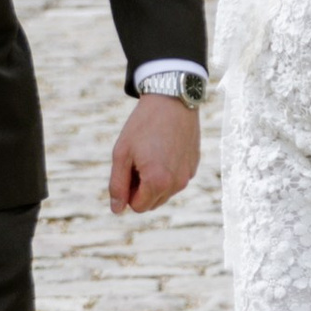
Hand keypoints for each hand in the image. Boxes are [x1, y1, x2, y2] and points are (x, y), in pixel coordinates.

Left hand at [108, 95, 198, 215]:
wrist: (171, 100)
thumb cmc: (143, 125)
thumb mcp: (122, 154)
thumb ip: (118, 185)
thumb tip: (117, 210)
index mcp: (157, 182)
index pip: (138, 207)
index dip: (128, 191)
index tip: (128, 168)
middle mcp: (176, 184)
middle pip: (152, 203)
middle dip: (141, 189)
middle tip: (138, 161)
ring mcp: (187, 175)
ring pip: (165, 193)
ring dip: (155, 182)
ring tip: (151, 154)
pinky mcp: (194, 166)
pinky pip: (176, 180)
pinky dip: (167, 172)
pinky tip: (164, 149)